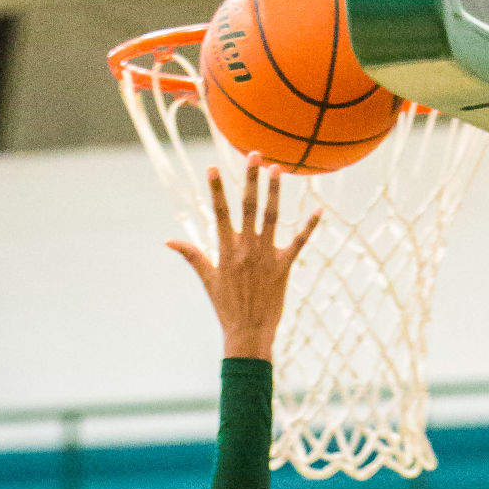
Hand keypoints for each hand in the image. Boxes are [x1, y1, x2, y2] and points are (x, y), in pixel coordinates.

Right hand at [168, 153, 319, 360]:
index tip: (213, 167)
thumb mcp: (207, 280)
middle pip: (249, 207)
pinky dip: (309, 226)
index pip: (220, 213)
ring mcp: (266, 256)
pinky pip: (299, 242)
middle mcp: (246, 249)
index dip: (217, 189)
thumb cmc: (226, 307)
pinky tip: (319, 209)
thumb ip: (191, 255)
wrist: (248, 333)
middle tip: (255, 155)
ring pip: (272, 217)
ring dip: (275, 192)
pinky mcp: (284, 267)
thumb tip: (169, 240)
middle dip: (251, 179)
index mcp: (226, 250)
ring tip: (277, 169)